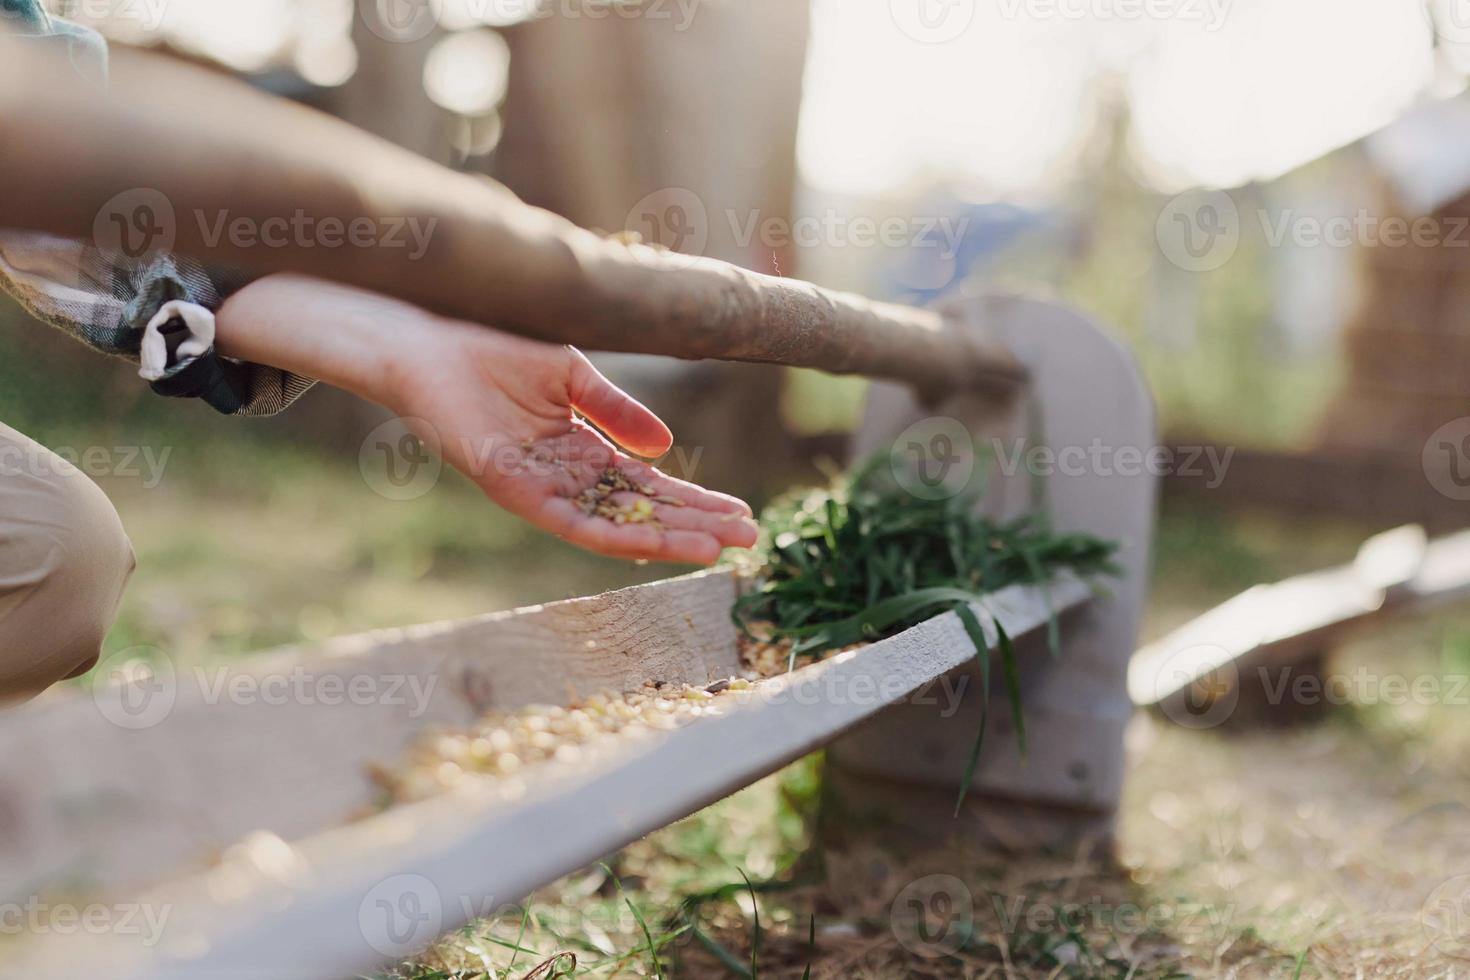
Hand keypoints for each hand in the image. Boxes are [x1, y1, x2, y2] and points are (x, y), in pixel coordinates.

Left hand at [216, 275, 757, 564]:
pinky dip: (618, 535)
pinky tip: (658, 544)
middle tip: (750, 539)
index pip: (649, 484)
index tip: (740, 512)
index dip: (696, 499)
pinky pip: (572, 523)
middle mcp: (564, 475)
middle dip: (696, 524)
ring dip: (668, 539)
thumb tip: (666, 448)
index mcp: (580, 447)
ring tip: (719, 550)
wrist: (430, 333)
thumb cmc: (493, 343)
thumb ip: (616, 411)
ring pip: (615, 525)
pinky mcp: (512, 488)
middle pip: (642, 509)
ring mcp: (540, 485)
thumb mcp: (572, 375)